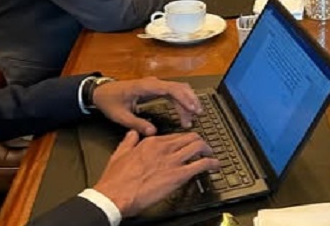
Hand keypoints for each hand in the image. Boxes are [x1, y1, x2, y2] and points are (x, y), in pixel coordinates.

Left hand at [92, 77, 202, 135]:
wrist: (101, 92)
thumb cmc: (110, 101)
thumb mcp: (120, 115)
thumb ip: (136, 124)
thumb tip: (152, 132)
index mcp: (145, 87)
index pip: (171, 89)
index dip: (184, 98)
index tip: (192, 108)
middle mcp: (153, 83)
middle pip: (179, 87)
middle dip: (190, 100)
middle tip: (197, 115)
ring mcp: (155, 85)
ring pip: (178, 89)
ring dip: (187, 100)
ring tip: (193, 116)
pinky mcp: (156, 89)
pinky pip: (174, 92)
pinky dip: (182, 101)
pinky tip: (186, 111)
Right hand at [94, 131, 218, 217]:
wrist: (114, 196)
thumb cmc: (115, 180)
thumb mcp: (119, 154)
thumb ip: (129, 141)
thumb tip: (133, 133)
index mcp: (151, 142)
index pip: (174, 136)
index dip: (183, 140)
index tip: (186, 144)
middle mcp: (164, 148)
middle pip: (190, 137)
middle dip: (200, 141)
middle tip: (203, 147)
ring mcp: (173, 160)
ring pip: (199, 146)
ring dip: (208, 150)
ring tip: (211, 154)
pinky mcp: (179, 175)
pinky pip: (201, 164)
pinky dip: (212, 164)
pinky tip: (215, 166)